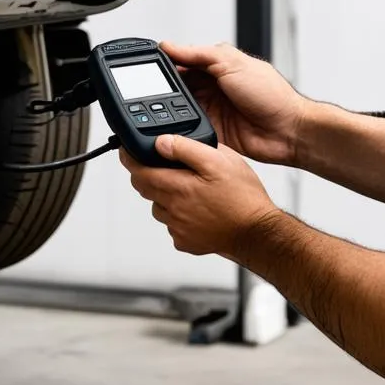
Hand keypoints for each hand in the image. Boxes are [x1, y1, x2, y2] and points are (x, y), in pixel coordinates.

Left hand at [120, 134, 280, 257]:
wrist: (258, 232)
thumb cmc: (243, 198)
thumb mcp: (219, 160)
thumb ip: (186, 148)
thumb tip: (162, 142)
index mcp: (177, 188)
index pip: (138, 172)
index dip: (129, 159)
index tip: (127, 152)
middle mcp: (172, 210)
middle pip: (145, 189)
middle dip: (148, 175)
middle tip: (164, 166)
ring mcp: (178, 228)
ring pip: (159, 207)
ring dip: (165, 196)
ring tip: (189, 189)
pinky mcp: (186, 241)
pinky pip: (173, 226)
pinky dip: (178, 216)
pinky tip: (198, 210)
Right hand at [160, 41, 304, 165]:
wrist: (288, 131)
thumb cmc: (272, 95)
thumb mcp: (234, 63)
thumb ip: (201, 54)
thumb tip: (171, 46)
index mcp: (215, 67)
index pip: (182, 61)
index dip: (166, 63)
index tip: (147, 65)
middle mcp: (211, 88)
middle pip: (176, 86)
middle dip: (162, 87)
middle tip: (147, 90)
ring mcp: (210, 110)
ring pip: (177, 109)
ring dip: (168, 109)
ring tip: (156, 109)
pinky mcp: (210, 132)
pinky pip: (187, 129)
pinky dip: (179, 128)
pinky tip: (171, 127)